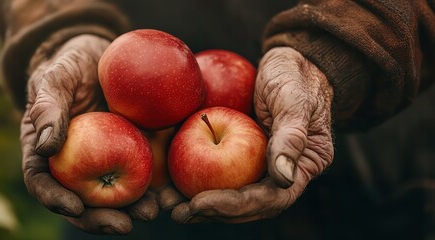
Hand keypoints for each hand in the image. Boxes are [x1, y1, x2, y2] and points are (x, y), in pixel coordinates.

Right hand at [20, 34, 158, 233]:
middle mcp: (75, 166)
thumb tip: (45, 147)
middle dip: (100, 219)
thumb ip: (48, 108)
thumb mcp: (56, 77)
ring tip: (153, 212)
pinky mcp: (134, 154)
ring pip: (114, 196)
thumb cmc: (71, 66)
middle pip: (82, 201)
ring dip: (133, 210)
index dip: (55, 200)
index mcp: (48, 152)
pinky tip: (172, 193)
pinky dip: (157, 188)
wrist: (105, 59)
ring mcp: (105, 163)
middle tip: (123, 225)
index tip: (74, 208)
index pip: (42, 182)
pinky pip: (143, 175)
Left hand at [165, 47, 333, 222]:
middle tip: (179, 212)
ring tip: (170, 206)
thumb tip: (283, 178)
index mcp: (302, 169)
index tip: (201, 202)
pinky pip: (219, 174)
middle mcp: (279, 175)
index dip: (234, 205)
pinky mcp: (240, 157)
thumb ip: (291, 137)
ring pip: (230, 194)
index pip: (269, 199)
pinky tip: (171, 185)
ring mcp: (259, 167)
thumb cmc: (295, 78)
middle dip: (212, 212)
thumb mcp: (295, 101)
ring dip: (200, 205)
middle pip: (246, 205)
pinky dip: (196, 181)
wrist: (287, 62)